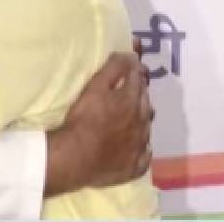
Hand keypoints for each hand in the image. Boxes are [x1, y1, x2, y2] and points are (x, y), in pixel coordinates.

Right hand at [61, 52, 153, 187]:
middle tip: (133, 88)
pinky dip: (142, 150)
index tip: (133, 63)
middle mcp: (141, 122)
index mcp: (131, 100)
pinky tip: (137, 149)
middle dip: (140, 93)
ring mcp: (140, 146)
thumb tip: (129, 55)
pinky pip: (144, 157)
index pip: (138, 79)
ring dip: (142, 120)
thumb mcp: (95, 87)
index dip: (135, 69)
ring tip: (134, 117)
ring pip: (147, 128)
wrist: (76, 157)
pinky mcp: (134, 166)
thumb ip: (113, 69)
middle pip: (145, 102)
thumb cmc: (83, 120)